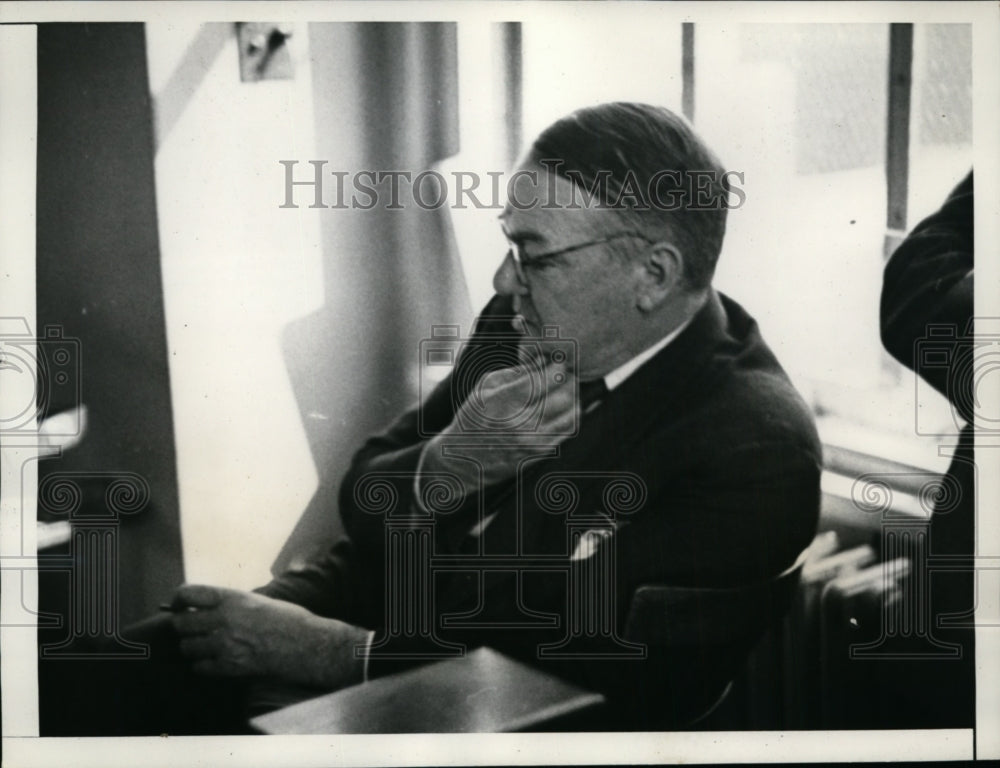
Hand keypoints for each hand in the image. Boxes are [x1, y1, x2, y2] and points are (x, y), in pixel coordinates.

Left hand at [168, 584, 369, 689]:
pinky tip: (214, 660)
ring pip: (186, 647)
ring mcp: (225, 645)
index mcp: (231, 598)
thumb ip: (229, 603)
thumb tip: (203, 607)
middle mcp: (224, 620)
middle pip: (180, 623)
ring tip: (204, 645)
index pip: (188, 594)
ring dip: (192, 646)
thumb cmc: (287, 619)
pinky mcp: (229, 667)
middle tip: (191, 628)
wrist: (306, 645)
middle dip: (182, 626)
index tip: (178, 605)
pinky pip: (199, 667)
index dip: (178, 599)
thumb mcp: (256, 601)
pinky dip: (202, 664)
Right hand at [419, 354, 577, 497]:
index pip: (543, 379)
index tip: (557, 360)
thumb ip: (516, 371)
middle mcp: (520, 424)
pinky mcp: (541, 452)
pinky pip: (569, 429)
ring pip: (571, 412)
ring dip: (575, 395)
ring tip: (567, 387)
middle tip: (567, 372)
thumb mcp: (485, 387)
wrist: (464, 459)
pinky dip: (572, 412)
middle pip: (563, 394)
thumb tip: (545, 358)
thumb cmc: (473, 416)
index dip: (557, 366)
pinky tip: (565, 405)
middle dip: (569, 378)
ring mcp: (533, 441)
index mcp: (502, 403)